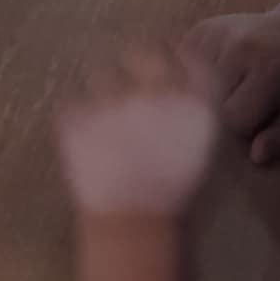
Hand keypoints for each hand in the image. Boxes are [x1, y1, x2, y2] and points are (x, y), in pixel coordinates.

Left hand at [56, 43, 225, 218]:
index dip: (174, 57)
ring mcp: (114, 100)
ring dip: (102, 91)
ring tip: (104, 122)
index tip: (165, 64)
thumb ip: (196, 115)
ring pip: (101, 73)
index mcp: (195, 100)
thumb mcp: (206, 156)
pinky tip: (85, 142)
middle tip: (128, 85)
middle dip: (135, 61)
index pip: (187, 54)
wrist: (136, 230)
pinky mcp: (77, 115)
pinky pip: (73, 103)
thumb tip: (181, 94)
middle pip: (142, 51)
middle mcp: (157, 91)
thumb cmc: (178, 204)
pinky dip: (76, 118)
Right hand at [184, 8, 279, 164]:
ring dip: (206, 92)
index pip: (234, 119)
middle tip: (243, 99)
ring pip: (192, 84)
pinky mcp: (201, 29)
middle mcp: (241, 48)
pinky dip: (193, 74)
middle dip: (221, 110)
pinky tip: (214, 71)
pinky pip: (183, 64)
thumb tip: (256, 157)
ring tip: (231, 83)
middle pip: (209, 102)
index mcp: (269, 71)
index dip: (244, 125)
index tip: (257, 114)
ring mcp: (218, 35)